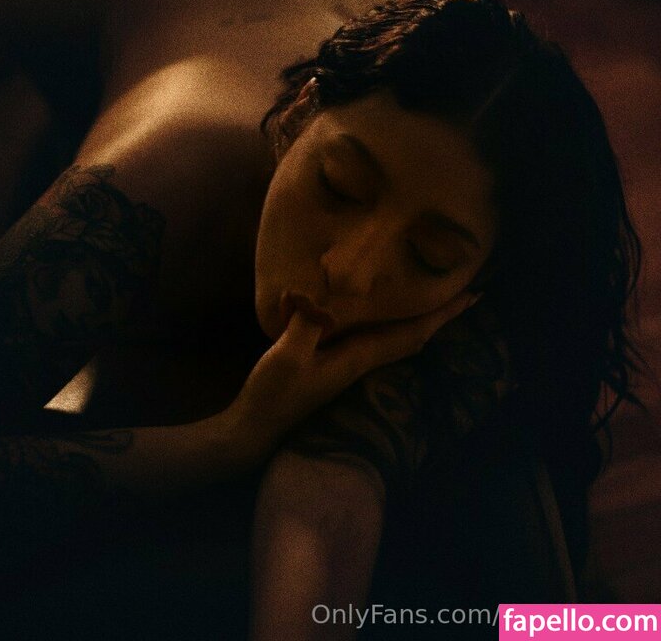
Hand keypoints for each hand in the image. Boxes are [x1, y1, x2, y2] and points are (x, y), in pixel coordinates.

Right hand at [227, 289, 478, 462]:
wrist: (255, 432)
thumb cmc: (273, 396)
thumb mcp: (288, 357)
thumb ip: (307, 326)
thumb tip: (323, 299)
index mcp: (359, 357)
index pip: (412, 332)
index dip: (442, 314)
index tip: (473, 297)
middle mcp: (361, 362)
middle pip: (412, 336)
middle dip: (440, 317)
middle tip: (468, 296)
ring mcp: (347, 366)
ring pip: (395, 340)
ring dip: (418, 322)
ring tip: (436, 305)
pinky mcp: (331, 366)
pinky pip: (372, 339)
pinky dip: (388, 325)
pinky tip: (379, 319)